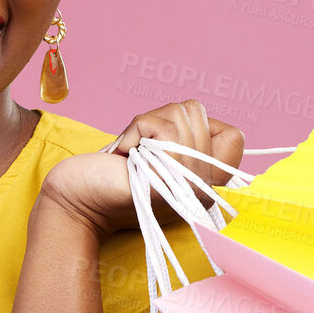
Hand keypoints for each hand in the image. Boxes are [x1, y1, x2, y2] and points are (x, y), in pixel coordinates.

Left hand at [40, 99, 244, 241]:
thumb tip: (194, 113)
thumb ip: (185, 138)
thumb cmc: (113, 174)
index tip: (166, 143)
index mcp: (206, 182)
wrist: (78, 199)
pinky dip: (134, 131)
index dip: (201, 125)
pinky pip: (159, 126)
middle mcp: (204, 188)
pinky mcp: (166, 183)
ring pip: (181, 114)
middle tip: (141, 149)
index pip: (235, 136)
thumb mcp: (159, 153)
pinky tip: (125, 155)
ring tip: (133, 153)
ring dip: (147, 124)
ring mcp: (188, 187)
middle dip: (161, 119)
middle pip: (199, 114)